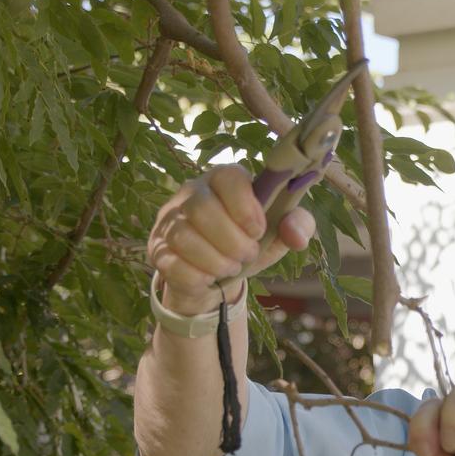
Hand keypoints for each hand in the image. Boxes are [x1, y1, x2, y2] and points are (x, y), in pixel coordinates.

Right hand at [147, 164, 314, 314]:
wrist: (217, 279)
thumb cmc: (248, 245)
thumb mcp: (278, 235)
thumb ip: (297, 225)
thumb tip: (296, 234)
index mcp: (223, 180)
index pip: (228, 176)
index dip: (246, 206)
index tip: (259, 231)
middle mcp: (190, 193)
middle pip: (202, 208)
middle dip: (233, 241)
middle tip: (248, 255)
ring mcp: (168, 221)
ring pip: (184, 237)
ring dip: (217, 260)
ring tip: (231, 267)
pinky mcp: (156, 249)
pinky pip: (172, 263)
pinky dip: (198, 276)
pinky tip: (210, 278)